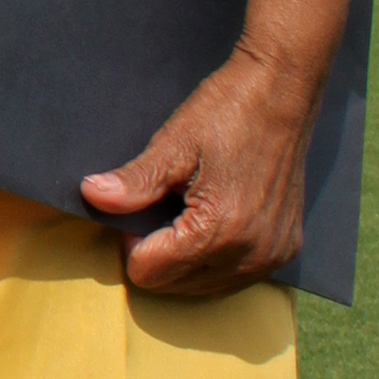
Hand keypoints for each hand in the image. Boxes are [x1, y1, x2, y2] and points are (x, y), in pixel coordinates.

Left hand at [81, 0, 368, 297]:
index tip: (139, 210)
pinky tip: (213, 224)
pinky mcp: (286, 248)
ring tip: (187, 214)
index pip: (150, 272)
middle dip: (158, 256)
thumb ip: (134, 182)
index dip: (132, 243)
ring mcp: (273, 255)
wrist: (283, 90)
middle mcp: (250, 252)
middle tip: (161, 209)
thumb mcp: (173, 144)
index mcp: (218, 230)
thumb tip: (91, 197)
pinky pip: (237, 278)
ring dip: (186, 263)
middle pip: (176, 287)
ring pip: (206, 288)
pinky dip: (215, 262)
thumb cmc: (228, 111)